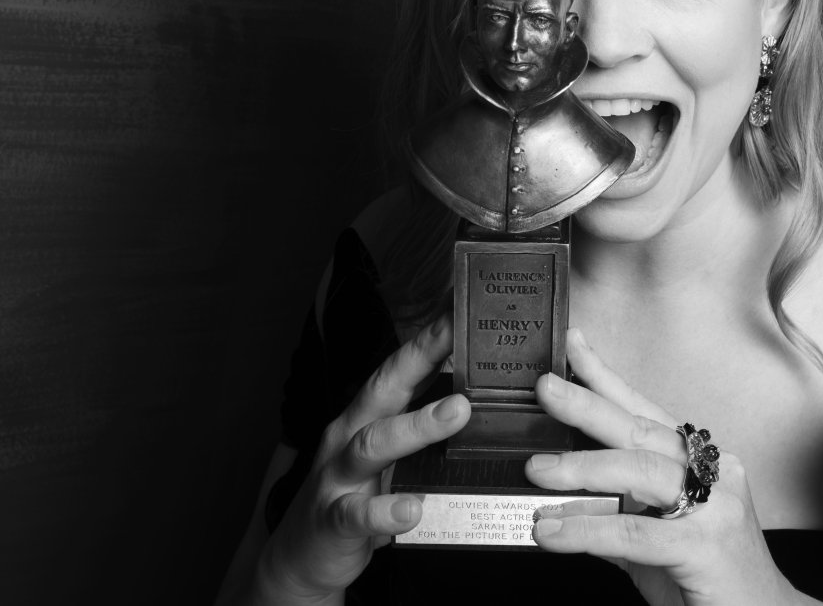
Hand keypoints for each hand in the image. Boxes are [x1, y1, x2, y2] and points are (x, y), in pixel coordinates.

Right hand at [256, 313, 469, 601]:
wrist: (301, 557)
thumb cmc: (355, 495)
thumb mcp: (387, 455)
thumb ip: (421, 425)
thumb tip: (475, 395)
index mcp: (366, 416)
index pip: (401, 369)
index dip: (431, 338)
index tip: (463, 309)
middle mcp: (349, 436)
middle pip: (384, 390)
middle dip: (422, 360)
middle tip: (463, 341)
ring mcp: (337, 478)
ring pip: (373, 444)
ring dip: (417, 426)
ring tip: (458, 411)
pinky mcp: (332, 522)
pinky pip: (358, 515)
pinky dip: (384, 512)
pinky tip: (411, 509)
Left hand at [526, 329, 798, 605]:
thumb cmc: (713, 585)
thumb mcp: (656, 546)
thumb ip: (617, 520)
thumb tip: (566, 506)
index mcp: (701, 467)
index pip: (646, 412)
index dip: (607, 377)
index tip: (572, 344)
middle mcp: (715, 476)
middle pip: (641, 430)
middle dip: (588, 404)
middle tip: (545, 388)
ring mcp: (716, 508)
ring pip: (639, 471)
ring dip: (581, 466)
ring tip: (536, 470)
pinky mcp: (706, 546)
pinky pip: (635, 531)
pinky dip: (587, 529)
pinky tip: (552, 533)